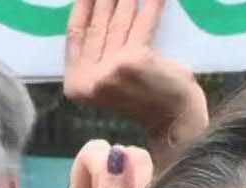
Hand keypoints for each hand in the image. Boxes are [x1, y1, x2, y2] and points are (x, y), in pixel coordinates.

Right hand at [64, 0, 208, 166]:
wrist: (170, 118)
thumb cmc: (142, 97)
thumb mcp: (107, 78)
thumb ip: (97, 53)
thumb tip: (98, 10)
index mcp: (76, 82)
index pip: (75, 33)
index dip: (82, 6)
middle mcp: (88, 78)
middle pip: (97, 24)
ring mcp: (110, 70)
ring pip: (119, 21)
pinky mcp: (134, 61)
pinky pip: (144, 24)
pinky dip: (152, 5)